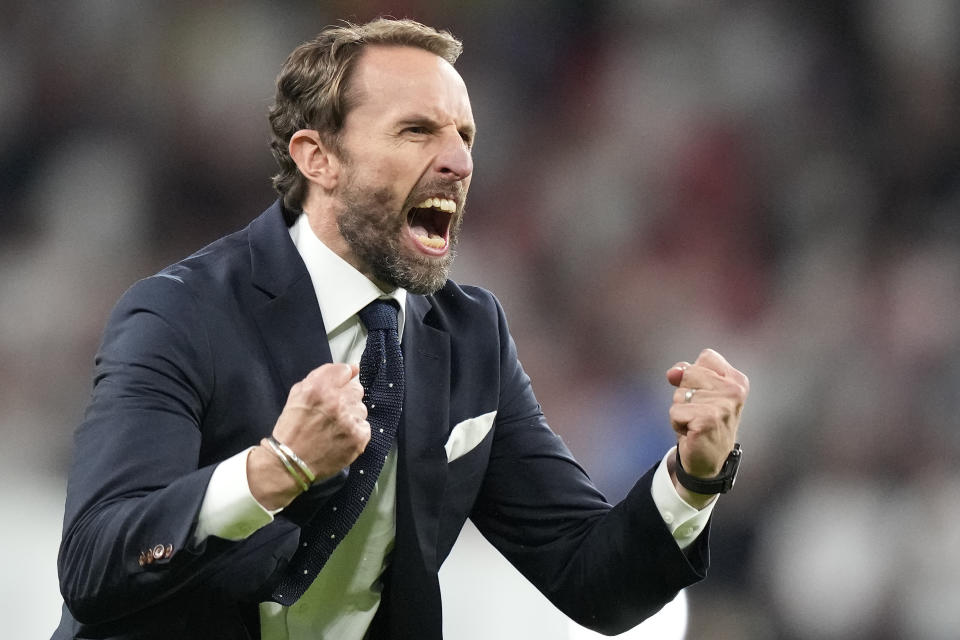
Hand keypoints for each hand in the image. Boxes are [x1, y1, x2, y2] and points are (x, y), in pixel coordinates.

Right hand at [249, 363, 368, 508]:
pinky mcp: (358, 438)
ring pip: (362, 408)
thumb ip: (322, 376)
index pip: (345, 370)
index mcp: (319, 388)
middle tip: (334, 411)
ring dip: (351, 415)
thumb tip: (352, 368)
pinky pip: (365, 426)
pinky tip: (341, 437)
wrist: (289, 462)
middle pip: (357, 389)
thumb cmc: (292, 428)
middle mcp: (336, 402)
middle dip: (346, 397)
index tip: (340, 386)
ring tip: (335, 427)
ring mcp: (349, 420)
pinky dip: (355, 431)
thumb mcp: (297, 394)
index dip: (342, 378)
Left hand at [665, 348, 748, 504]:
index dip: (695, 373)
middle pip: (689, 373)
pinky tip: (692, 432)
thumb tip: (673, 373)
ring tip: (695, 422)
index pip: (706, 356)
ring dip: (680, 410)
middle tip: (698, 411)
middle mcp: (734, 391)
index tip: (704, 392)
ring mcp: (722, 407)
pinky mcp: (707, 421)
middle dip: (685, 393)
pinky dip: (677, 423)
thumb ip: (686, 373)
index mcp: (737, 380)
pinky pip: (675, 411)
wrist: (708, 459)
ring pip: (679, 394)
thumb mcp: (699, 391)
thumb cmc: (703, 420)